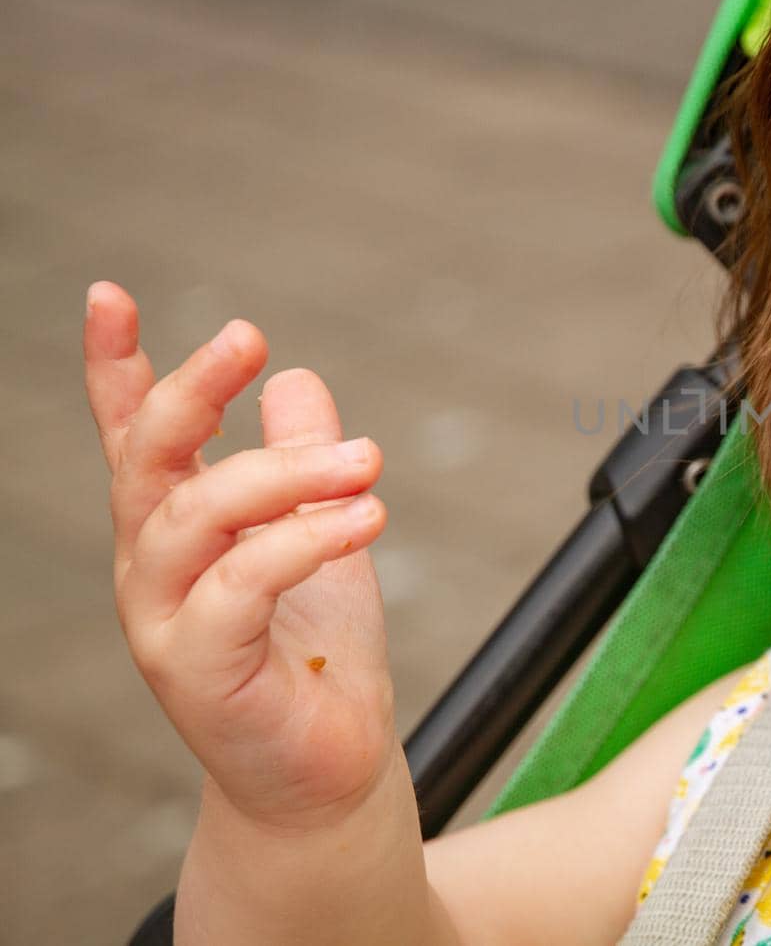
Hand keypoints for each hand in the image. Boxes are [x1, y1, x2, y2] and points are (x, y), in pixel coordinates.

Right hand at [84, 281, 398, 829]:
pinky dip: (302, 542)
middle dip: (188, 390)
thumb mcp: (320, 534)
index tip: (109, 294)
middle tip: (250, 337)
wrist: (327, 771)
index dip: (114, 368)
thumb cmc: (316, 651)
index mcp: (175, 531)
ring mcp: (165, 623)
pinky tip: (367, 517)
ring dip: (282, 473)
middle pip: (145, 461)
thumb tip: (299, 378)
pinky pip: (239, 587)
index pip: (131, 439)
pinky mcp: (198, 672)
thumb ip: (301, 462)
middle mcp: (153, 571)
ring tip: (367, 457)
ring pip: (193, 518)